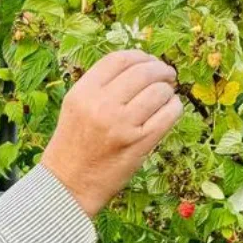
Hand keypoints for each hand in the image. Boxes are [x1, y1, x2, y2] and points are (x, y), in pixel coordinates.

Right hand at [40, 50, 182, 217]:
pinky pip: (169, 114)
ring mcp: (122, 124)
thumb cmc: (74, 146)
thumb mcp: (76, 107)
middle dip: (160, 70)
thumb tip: (140, 66)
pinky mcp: (140, 143)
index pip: (120, 59)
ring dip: (167, 91)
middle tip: (166, 76)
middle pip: (143, 71)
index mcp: (84, 92)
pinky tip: (168, 111)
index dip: (140, 56)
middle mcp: (102, 105)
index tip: (149, 62)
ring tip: (165, 97)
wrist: (68, 185)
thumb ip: (100, 86)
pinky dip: (174, 108)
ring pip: (160, 91)